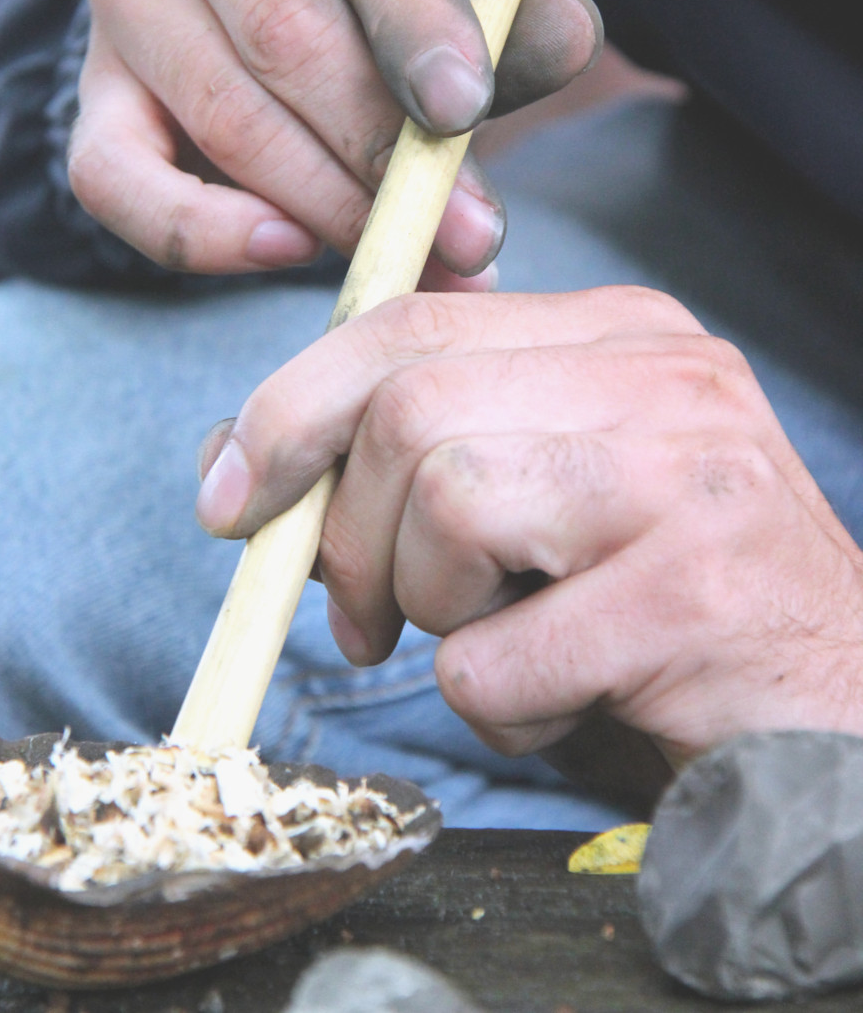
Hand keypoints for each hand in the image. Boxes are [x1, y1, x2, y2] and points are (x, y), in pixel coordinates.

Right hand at [69, 0, 599, 278]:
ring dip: (326, 207)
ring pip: (227, 118)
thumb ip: (506, 14)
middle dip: (383, 154)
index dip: (419, 31)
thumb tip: (576, 37)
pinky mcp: (89, 86)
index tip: (463, 113)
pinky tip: (284, 250)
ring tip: (407, 254)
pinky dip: (204, 232)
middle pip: (290, 38)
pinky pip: (120, 180)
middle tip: (464, 234)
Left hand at [194, 287, 862, 767]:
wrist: (837, 711)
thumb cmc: (662, 602)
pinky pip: (496, 660)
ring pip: (445, 508)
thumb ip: (420, 447)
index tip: (233, 494)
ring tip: (504, 646)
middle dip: (346, 535)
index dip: (293, 408)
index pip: (408, 324)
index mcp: (622, 334)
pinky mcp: (693, 598)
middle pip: (409, 413)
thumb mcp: (545, 491)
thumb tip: (242, 457)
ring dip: (433, 615)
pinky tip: (569, 701)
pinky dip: (497, 707)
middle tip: (368, 620)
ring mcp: (689, 479)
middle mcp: (665, 378)